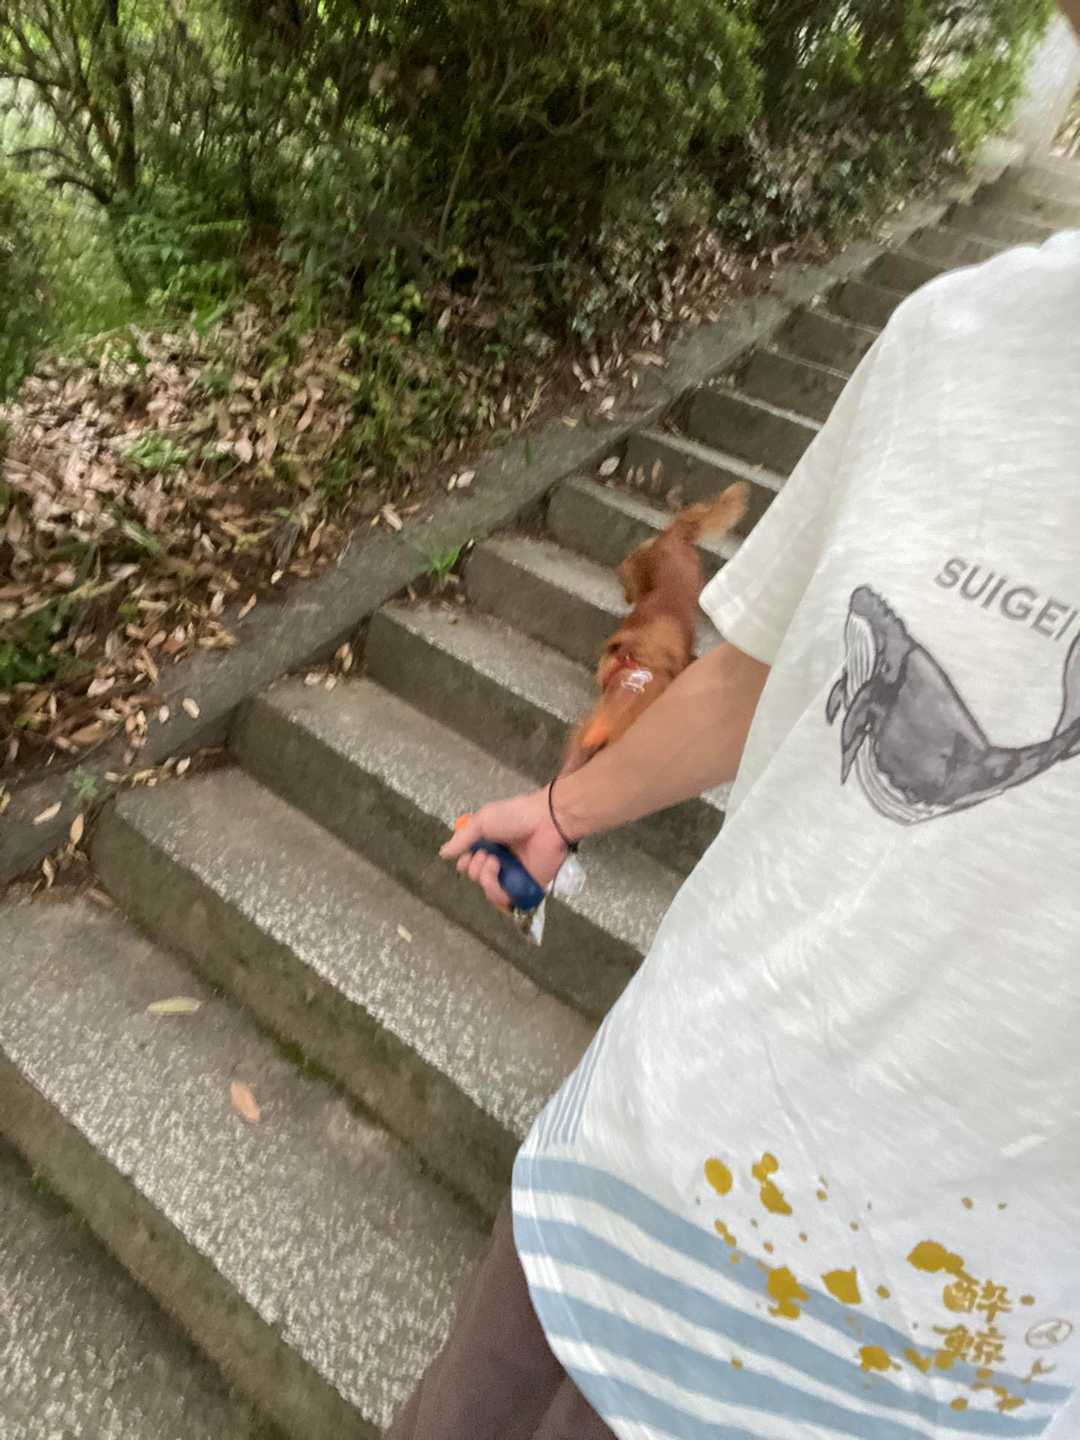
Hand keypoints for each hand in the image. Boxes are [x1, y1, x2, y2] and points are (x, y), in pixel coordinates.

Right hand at [439, 788, 567, 911]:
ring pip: (487, 891)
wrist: (545, 822)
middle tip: (486, 854)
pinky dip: (495, 891)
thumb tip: (442, 853)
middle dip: (474, 868)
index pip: (470, 864)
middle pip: (475, 878)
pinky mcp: (524, 887)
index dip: (465, 863)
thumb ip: (462, 839)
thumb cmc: (514, 816)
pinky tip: (498, 874)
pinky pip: (503, 900)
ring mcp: (512, 876)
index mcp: (490, 845)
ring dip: (484, 877)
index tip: (467, 856)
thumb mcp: (482, 821)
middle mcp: (499, 862)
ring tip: (494, 862)